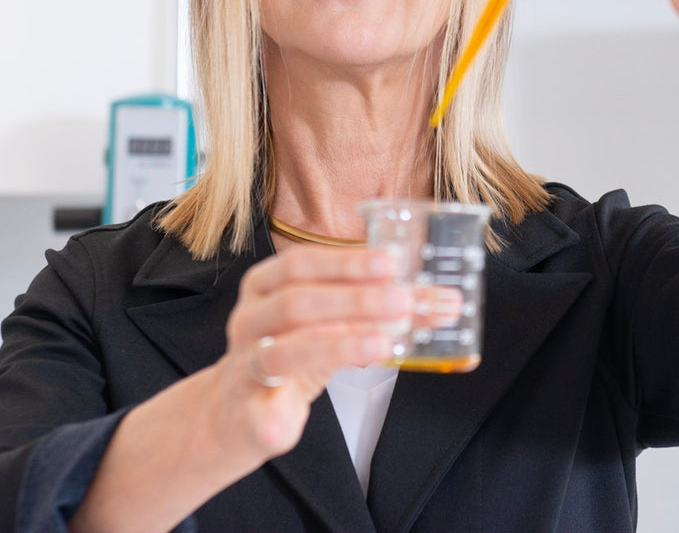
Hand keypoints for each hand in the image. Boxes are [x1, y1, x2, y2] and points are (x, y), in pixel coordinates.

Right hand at [208, 246, 455, 462]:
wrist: (236, 410)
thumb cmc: (290, 353)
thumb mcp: (330, 325)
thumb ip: (375, 312)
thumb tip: (442, 303)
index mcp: (266, 286)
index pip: (303, 263)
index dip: (347, 262)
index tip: (391, 263)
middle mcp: (250, 319)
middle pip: (296, 302)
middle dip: (354, 300)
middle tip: (402, 302)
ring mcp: (243, 365)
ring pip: (282, 352)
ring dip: (337, 346)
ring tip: (382, 348)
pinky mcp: (246, 412)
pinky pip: (263, 413)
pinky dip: (283, 415)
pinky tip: (299, 416)